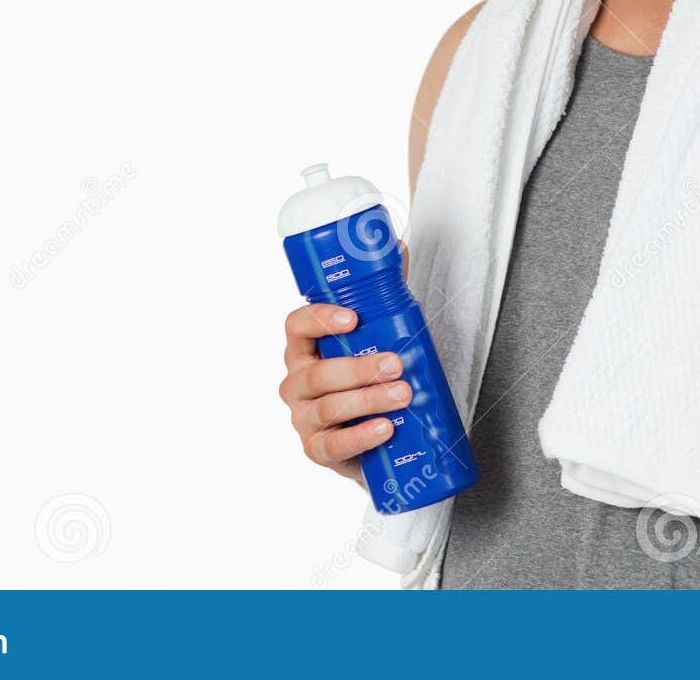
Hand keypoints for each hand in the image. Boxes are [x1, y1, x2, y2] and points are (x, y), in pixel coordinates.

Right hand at [278, 303, 411, 485]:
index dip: (321, 319)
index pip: (297, 326)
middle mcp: (296, 382)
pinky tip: (385, 428)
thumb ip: (382, 297)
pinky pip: (333, 445)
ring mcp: (303, 418)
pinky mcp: (316, 449)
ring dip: (368, 399)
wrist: (374, 437)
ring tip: (403, 395)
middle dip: (360, 367)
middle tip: (396, 364)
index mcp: (304, 349)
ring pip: (329, 406)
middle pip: (318, 373)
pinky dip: (361, 436)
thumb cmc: (369, 379)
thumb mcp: (376, 338)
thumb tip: (398, 250)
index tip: (354, 319)